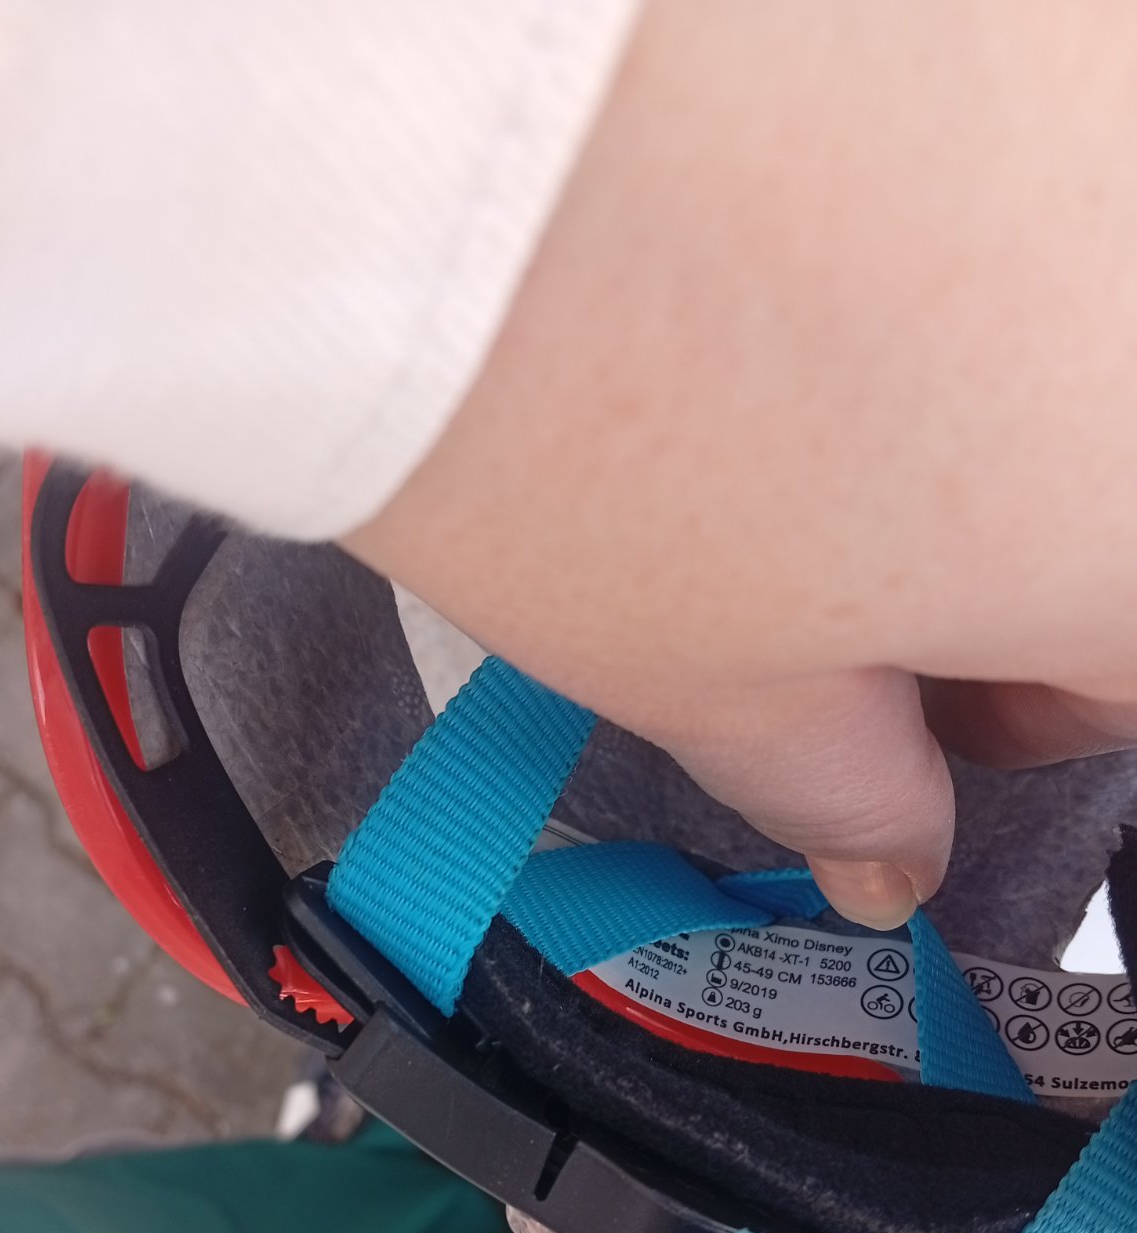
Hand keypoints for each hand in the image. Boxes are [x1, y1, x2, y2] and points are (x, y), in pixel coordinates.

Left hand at [347, 0, 1136, 928]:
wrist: (452, 95)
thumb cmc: (574, 412)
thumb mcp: (707, 669)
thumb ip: (844, 782)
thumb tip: (894, 858)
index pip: (1128, 688)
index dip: (1005, 708)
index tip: (898, 697)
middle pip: (1115, 489)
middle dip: (995, 531)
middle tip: (833, 526)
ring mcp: (1120, 125)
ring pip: (1081, 312)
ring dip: (975, 355)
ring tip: (794, 345)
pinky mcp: (1052, 9)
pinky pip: (1033, 149)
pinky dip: (938, 208)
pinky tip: (812, 199)